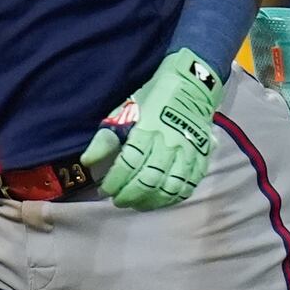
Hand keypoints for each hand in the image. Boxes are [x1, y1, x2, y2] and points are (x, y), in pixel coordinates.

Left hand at [81, 48, 224, 210]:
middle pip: (147, 181)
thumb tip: (88, 162)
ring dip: (150, 202)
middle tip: (118, 200)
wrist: (191, 85)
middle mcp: (169, 143)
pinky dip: (172, 199)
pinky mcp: (202, 158)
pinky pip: (188, 186)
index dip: (113, 182)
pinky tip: (159, 199)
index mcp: (147, 129)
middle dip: (129, 196)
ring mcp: (188, 152)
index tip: (104, 190)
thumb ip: (106, 139)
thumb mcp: (125, 111)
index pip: (127, 165)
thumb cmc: (153, 98)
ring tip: (137, 203)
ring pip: (169, 189)